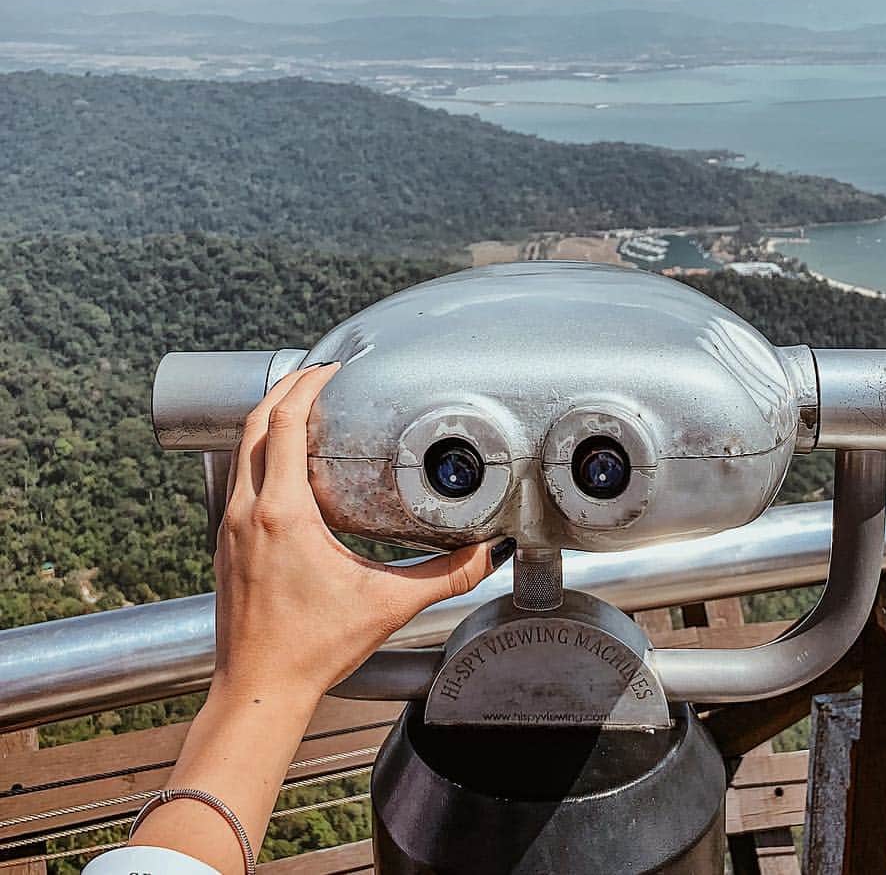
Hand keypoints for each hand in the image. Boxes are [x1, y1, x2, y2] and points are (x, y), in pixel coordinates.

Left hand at [212, 362, 510, 708]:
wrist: (258, 690)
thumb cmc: (312, 649)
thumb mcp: (387, 605)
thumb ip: (444, 576)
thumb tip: (485, 553)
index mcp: (282, 512)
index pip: (284, 423)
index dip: (307, 386)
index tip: (332, 370)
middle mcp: (247, 510)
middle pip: (255, 422)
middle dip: (286, 389)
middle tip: (320, 374)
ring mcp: (229, 526)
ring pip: (242, 449)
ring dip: (269, 418)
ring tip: (306, 407)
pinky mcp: (225, 544)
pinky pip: (239, 477)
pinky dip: (260, 452)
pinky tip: (288, 464)